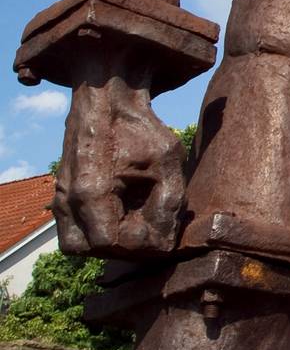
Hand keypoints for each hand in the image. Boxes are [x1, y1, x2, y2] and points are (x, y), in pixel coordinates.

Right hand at [53, 80, 185, 257]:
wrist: (106, 99)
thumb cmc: (139, 128)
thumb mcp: (168, 160)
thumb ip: (169, 203)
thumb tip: (164, 240)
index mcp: (92, 192)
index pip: (112, 244)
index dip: (141, 243)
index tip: (160, 228)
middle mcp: (69, 198)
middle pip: (93, 250)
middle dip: (125, 245)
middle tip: (149, 226)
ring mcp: (60, 196)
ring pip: (77, 245)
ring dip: (106, 242)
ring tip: (134, 222)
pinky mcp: (60, 193)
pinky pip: (71, 229)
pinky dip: (93, 231)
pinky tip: (121, 212)